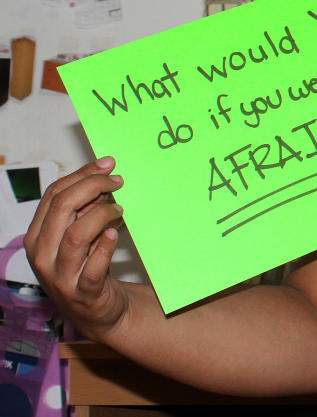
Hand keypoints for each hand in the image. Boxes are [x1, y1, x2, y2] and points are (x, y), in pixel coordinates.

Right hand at [24, 157, 128, 340]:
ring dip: (101, 215)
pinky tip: (115, 236)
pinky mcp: (83, 292)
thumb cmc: (89, 266)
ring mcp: (60, 276)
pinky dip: (105, 248)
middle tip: (118, 182)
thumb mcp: (80, 235)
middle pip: (62, 208)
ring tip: (120, 210)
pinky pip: (92, 267)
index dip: (81, 175)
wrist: (99, 311)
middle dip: (92, 187)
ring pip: (76, 235)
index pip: (53, 195)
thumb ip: (85, 209)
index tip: (107, 164)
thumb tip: (103, 176)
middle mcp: (43, 255)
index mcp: (37, 236)